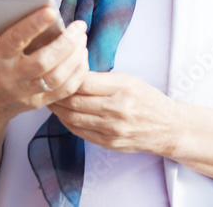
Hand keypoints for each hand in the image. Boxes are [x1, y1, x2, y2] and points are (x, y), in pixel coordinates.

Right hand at [0, 6, 89, 130]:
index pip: (15, 39)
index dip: (33, 25)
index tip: (51, 11)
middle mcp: (11, 76)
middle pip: (43, 61)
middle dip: (65, 42)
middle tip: (79, 26)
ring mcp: (26, 92)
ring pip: (56, 77)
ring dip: (75, 57)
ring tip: (82, 39)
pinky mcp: (38, 103)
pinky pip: (64, 91)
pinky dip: (77, 74)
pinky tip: (82, 58)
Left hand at [48, 72, 176, 155]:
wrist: (167, 127)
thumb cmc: (147, 100)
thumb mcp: (129, 80)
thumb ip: (102, 78)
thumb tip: (73, 73)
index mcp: (123, 88)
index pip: (84, 81)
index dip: (67, 75)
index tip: (58, 70)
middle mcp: (117, 109)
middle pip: (75, 100)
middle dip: (57, 93)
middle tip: (46, 85)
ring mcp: (112, 129)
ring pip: (73, 118)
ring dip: (57, 109)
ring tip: (49, 99)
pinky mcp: (108, 143)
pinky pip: (79, 132)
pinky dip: (67, 122)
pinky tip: (62, 114)